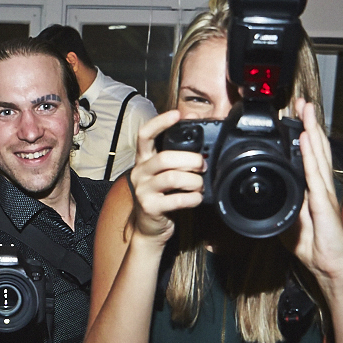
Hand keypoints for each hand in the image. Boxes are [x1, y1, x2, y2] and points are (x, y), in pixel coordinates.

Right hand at [126, 110, 207, 242]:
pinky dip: (192, 198)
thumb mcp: (163, 176)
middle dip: (190, 160)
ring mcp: (143, 190)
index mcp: (143, 161)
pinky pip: (176, 199)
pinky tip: (196, 199)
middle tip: (203, 165)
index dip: (160, 123)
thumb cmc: (161, 198)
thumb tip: (201, 148)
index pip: (145, 135)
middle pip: (165, 157)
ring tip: (201, 185)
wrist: (149, 228)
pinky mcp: (150, 207)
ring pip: (172, 178)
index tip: (176, 114)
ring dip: (193, 181)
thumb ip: (176, 161)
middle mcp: (140, 173)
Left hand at [283, 99, 342, 284]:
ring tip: (307, 111)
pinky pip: (315, 177)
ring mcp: (325, 195)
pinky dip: (312, 157)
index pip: (309, 157)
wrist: (331, 269)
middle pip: (317, 150)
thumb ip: (284, 206)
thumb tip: (270, 195)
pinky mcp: (324, 206)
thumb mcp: (291, 223)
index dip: (305, 136)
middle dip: (310, 124)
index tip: (296, 116)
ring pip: (318, 157)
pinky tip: (309, 141)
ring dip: (312, 132)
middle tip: (303, 102)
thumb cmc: (315, 248)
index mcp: (314, 191)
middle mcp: (322, 188)